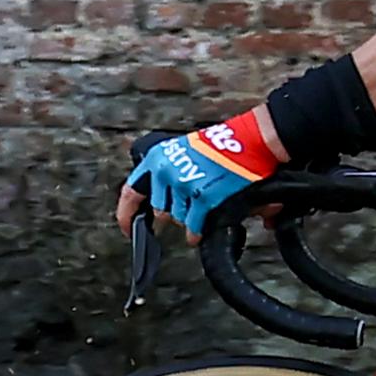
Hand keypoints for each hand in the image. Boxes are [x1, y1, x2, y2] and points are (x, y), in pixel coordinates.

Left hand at [117, 107, 284, 241]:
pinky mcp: (202, 199)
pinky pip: (194, 224)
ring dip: (186, 221)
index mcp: (157, 159)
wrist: (249, 141)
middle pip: (160, 210)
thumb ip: (169, 171)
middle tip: (179, 216)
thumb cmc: (222, 143)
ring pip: (177, 218)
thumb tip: (164, 198)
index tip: (127, 226)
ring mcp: (184, 186)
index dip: (126, 214)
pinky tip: (197, 235)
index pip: (130, 192)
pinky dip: (195, 232)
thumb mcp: (184, 150)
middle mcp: (165, 173)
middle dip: (170, 215)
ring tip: (196, 217)